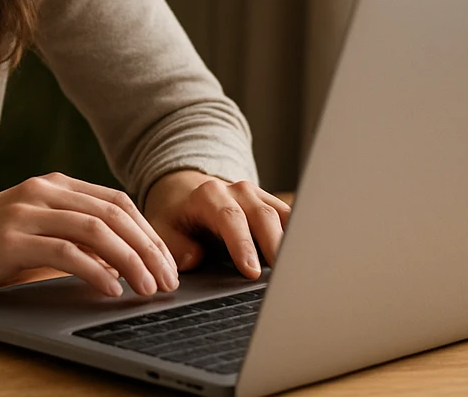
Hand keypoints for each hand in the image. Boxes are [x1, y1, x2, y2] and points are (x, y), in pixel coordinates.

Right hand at [0, 172, 179, 297]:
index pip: (118, 202)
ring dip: (131, 261)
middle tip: (168, 280)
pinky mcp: (13, 238)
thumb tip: (121, 262)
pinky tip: (111, 289)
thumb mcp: (32, 231)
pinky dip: (96, 271)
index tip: (167, 262)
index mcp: (54, 185)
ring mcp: (28, 211)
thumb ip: (70, 236)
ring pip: (98, 230)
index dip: (148, 232)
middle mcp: (44, 191)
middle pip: (116, 214)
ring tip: (148, 288)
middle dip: (150, 249)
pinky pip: (67, 252)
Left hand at [143, 170, 290, 278]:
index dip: (242, 245)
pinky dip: (299, 236)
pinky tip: (304, 258)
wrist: (186, 196)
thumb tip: (195, 258)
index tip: (252, 272)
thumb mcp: (162, 230)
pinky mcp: (272, 205)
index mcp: (208, 196)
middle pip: (263, 216)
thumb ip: (174, 245)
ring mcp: (258, 196)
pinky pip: (291, 218)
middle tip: (284, 277)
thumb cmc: (177, 218)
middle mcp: (237, 191)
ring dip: (293, 241)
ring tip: (299, 270)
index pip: (230, 219)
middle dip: (275, 246)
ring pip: (283, 215)